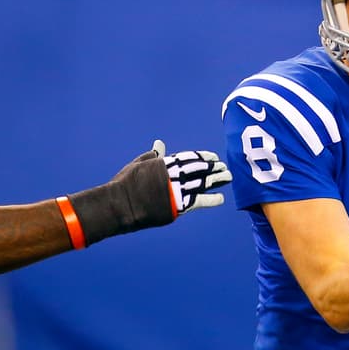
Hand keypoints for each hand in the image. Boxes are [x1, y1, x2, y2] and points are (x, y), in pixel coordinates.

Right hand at [67, 139, 231, 245]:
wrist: (120, 205)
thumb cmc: (125, 184)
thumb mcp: (139, 165)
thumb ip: (153, 155)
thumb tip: (160, 143)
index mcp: (165, 163)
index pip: (190, 157)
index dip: (203, 156)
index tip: (213, 156)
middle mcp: (174, 175)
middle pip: (199, 169)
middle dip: (213, 167)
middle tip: (224, 167)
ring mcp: (177, 190)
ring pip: (203, 183)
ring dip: (217, 180)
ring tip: (228, 177)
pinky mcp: (178, 206)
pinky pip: (199, 202)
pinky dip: (211, 200)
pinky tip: (221, 198)